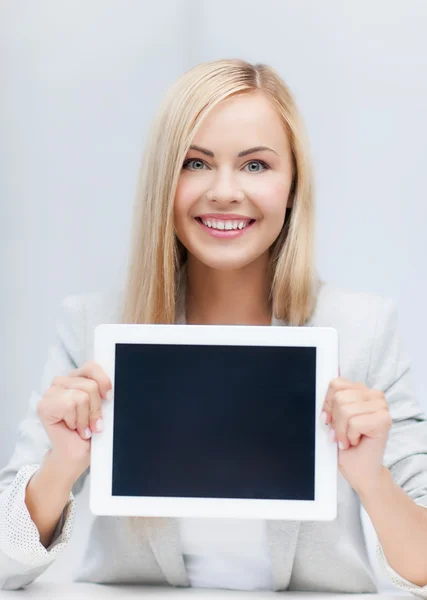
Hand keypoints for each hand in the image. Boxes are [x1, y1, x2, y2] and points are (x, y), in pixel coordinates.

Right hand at [37, 361, 111, 481]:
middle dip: (96, 409)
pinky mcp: (44, 405)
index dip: (104, 382)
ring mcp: (50, 393)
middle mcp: (62, 382)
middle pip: (90, 385)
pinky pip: (69, 405)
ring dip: (86, 418)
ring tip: (82, 428)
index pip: (92, 366)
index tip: (108, 398)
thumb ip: (103, 393)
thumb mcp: (101, 408)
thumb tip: (113, 387)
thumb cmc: (89, 433)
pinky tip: (72, 428)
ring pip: (81, 396)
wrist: (75, 456)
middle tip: (94, 424)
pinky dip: (75, 421)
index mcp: (76, 378)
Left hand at [321, 377, 391, 494]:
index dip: (327, 404)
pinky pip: (354, 422)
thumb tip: (323, 386)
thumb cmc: (346, 446)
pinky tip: (356, 441)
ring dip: (342, 430)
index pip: (336, 384)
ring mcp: (381, 407)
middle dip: (335, 420)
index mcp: (361, 391)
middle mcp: (374, 395)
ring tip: (349, 438)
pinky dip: (349, 436)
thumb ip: (329, 402)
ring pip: (345, 410)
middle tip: (341, 433)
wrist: (360, 471)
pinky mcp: (383, 420)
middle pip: (339, 397)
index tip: (329, 419)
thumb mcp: (332, 419)